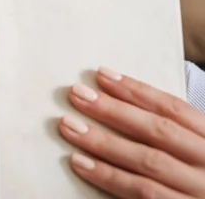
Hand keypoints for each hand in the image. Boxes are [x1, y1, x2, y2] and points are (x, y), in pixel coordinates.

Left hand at [58, 67, 204, 198]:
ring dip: (103, 142)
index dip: (136, 90)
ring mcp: (196, 192)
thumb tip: (117, 102)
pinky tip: (80, 163)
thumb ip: (171, 133)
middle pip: (157, 131)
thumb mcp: (196, 149)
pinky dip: (108, 177)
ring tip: (69, 125)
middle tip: (76, 94)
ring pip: (147, 161)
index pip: (174, 109)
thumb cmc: (199, 174)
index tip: (101, 74)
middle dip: (114, 110)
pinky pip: (141, 194)